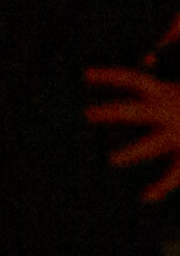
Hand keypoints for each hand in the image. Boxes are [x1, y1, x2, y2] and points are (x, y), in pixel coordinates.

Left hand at [91, 64, 179, 202]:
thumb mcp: (175, 87)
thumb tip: (147, 58)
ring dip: (133, 152)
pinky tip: (146, 197)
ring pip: (153, 145)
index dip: (111, 76)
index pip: (134, 81)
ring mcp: (179, 136)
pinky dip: (162, 187)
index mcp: (165, 94)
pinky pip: (174, 174)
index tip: (85, 74)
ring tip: (113, 160)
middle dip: (113, 112)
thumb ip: (159, 77)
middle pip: (137, 111)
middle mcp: (169, 113)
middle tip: (87, 114)